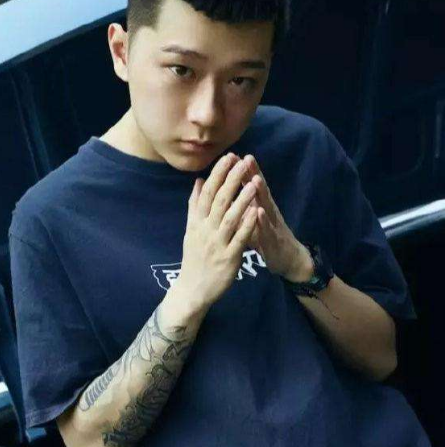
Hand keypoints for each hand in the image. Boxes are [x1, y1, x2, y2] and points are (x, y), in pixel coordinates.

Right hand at [175, 153, 258, 308]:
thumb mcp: (190, 229)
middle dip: (230, 180)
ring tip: (253, 181)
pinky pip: (239, 238)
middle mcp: (205, 230)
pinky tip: (256, 211)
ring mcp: (216, 244)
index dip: (218, 174)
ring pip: (229, 217)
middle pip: (218, 201)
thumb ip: (194, 205)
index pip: (206, 193)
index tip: (228, 157)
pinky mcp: (228, 257)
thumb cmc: (194, 257)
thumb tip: (198, 181)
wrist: (193, 289)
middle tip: (241, 161)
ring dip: (241, 199)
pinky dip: (247, 224)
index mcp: (196, 222)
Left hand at [241, 155, 313, 282]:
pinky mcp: (274, 240)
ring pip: (266, 206)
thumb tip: (223, 192)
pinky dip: (263, 221)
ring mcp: (272, 225)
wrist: (288, 260)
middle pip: (259, 190)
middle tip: (246, 157)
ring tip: (255, 179)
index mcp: (258, 206)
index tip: (232, 155)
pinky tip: (259, 212)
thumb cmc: (265, 238)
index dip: (241, 171)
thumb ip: (239, 206)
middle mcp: (267, 211)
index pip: (249, 186)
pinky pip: (268, 230)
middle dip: (253, 174)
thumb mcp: (250, 220)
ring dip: (261, 193)